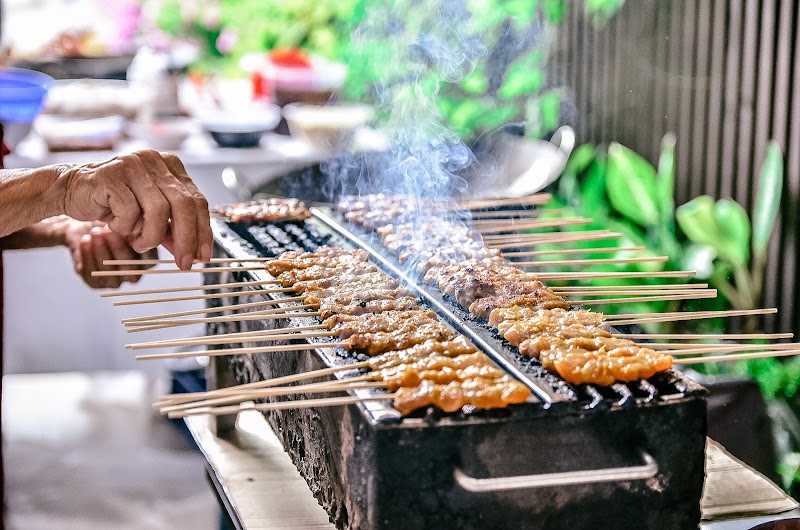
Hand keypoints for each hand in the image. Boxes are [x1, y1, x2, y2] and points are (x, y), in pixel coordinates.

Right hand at [56, 150, 211, 268]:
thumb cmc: (113, 203)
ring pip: (159, 210)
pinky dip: (125, 228)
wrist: (70, 192)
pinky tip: (115, 225)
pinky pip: (130, 212)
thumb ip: (172, 229)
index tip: (203, 256)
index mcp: (169, 166)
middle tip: (184, 263)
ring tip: (138, 242)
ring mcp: (134, 165)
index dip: (203, 231)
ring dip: (150, 236)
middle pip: (184, 204)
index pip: (197, 201)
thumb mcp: (149, 217)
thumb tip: (194, 253)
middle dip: (186, 239)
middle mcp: (154, 160)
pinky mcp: (113, 175)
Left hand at [64, 221, 157, 288]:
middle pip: (129, 268)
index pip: (150, 260)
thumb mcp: (128, 220)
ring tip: (95, 232)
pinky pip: (92, 273)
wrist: (85, 227)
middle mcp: (134, 274)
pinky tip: (85, 240)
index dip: (139, 245)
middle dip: (118, 247)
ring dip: (101, 250)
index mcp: (148, 261)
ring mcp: (115, 281)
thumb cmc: (111, 221)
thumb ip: (139, 226)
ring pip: (109, 272)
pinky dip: (87, 255)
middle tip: (108, 230)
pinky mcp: (96, 283)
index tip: (129, 228)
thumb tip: (142, 227)